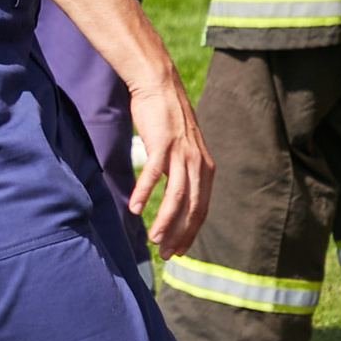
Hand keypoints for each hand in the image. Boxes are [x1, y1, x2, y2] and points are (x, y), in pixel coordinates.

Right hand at [128, 74, 211, 255]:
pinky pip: (154, 175)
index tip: (179, 250)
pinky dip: (145, 194)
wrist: (160, 85)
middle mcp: (198, 163)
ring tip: (154, 240)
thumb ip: (183, 171)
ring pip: (176, 196)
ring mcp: (181, 154)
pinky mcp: (162, 144)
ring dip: (165, 221)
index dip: (190, 232)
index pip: (201, 209)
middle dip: (180, 235)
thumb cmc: (167, 118)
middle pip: (192, 208)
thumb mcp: (183, 148)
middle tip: (166, 255)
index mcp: (205, 168)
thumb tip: (176, 195)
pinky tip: (134, 208)